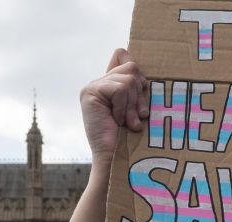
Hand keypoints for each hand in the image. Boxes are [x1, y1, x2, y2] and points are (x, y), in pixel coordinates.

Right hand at [80, 48, 149, 167]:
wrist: (116, 157)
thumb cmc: (130, 137)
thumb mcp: (137, 107)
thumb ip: (136, 88)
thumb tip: (140, 70)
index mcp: (110, 84)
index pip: (123, 55)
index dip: (136, 71)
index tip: (141, 93)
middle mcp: (99, 82)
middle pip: (131, 67)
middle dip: (139, 94)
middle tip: (137, 116)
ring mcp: (92, 87)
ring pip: (127, 79)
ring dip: (133, 104)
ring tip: (129, 122)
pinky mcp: (90, 93)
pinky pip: (119, 89)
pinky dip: (124, 107)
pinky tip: (118, 121)